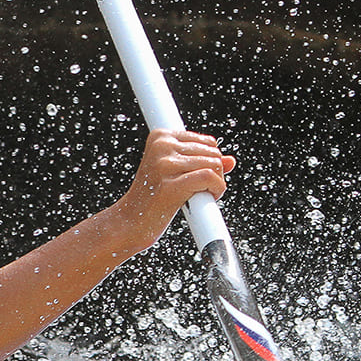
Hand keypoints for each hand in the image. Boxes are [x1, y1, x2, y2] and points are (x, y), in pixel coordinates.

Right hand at [108, 128, 234, 252]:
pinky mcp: (170, 184)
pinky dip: (216, 189)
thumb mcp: (176, 173)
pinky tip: (206, 198)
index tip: (197, 178)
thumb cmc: (152, 198)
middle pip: (213, 153)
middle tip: (198, 190)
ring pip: (214, 165)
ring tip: (197, 196)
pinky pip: (209, 178)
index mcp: (160, 137)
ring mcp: (164, 164)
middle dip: (215, 174)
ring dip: (215, 184)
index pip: (208, 142)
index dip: (211, 162)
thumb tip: (231, 161)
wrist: (129, 223)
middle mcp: (161, 146)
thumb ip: (203, 163)